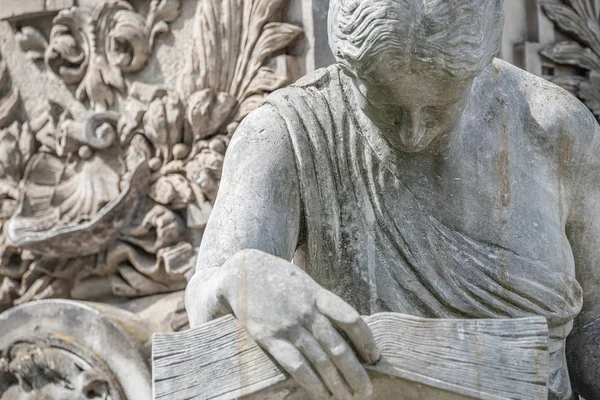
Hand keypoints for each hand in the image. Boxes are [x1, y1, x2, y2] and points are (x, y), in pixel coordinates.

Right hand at [216, 249, 380, 399]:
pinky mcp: (269, 338)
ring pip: (320, 361)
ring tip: (346, 396)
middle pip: (339, 347)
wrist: (239, 272)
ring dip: (336, 383)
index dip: (366, 340)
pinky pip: (296, 365)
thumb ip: (321, 299)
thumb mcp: (303, 280)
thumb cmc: (275, 276)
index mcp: (317, 294)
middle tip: (365, 390)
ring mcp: (288, 326)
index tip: (375, 356)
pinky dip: (312, 382)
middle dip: (355, 372)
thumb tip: (345, 320)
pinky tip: (321, 393)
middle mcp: (306, 311)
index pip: (351, 319)